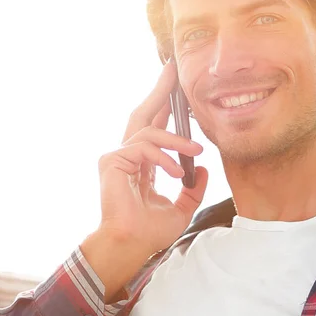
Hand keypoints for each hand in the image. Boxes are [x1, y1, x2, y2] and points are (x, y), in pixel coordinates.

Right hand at [96, 60, 207, 257]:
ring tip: (196, 151)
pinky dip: (162, 157)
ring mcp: (117, 156)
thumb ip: (193, 188)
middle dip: (160, 92)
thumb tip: (203, 167)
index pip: (155, 128)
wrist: (133, 245)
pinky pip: (142, 147)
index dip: (166, 107)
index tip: (178, 88)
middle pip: (144, 114)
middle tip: (173, 70)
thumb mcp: (182, 207)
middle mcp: (128, 155)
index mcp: (143, 164)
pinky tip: (176, 172)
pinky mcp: (112, 161)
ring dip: (176, 139)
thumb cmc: (151, 231)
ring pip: (148, 131)